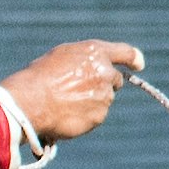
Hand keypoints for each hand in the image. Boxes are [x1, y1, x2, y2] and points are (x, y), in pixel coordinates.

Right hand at [0, 38, 142, 144]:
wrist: (30, 102)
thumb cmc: (39, 77)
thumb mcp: (62, 56)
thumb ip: (86, 59)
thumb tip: (97, 67)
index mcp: (95, 52)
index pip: (126, 53)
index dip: (134, 59)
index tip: (138, 65)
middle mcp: (105, 72)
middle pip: (115, 79)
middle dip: (104, 84)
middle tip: (81, 88)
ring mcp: (104, 95)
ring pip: (104, 98)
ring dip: (92, 100)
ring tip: (65, 102)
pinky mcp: (100, 115)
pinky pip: (96, 115)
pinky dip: (85, 116)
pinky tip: (66, 113)